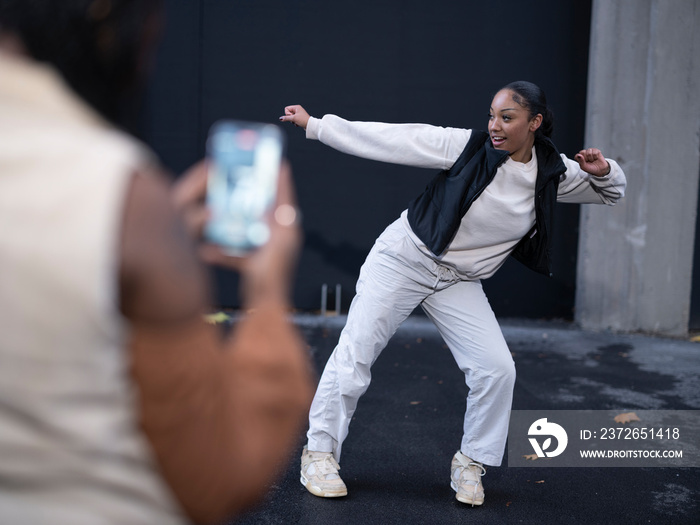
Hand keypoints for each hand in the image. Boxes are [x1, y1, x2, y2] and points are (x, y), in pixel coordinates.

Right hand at [175, 160, 300, 307]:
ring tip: (215, 212)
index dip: (281, 179)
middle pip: (263, 210)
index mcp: (287, 229)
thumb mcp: (278, 240)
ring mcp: (264, 251)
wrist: (264, 304)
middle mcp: (278, 238)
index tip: (276, 161)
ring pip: (245, 230)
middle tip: (237, 181)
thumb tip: (277, 192)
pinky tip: (204, 249)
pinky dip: (220, 251)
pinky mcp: (251, 264)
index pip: (285, 197)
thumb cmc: (273, 274)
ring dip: (230, 223)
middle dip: (250, 197)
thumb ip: (278, 217)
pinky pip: (233, 252)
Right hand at [280, 105, 310, 129]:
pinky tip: (298, 124)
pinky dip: (295, 123)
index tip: (292, 116)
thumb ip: (286, 118)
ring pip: (290, 118)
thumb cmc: (303, 120)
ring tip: (297, 122)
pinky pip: (293, 120)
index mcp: (296, 107)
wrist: (310, 125)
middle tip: (295, 119)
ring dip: (293, 121)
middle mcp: (297, 109)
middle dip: (290, 118)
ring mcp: (298, 114)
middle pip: (288, 114)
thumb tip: (280, 118)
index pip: (286, 108)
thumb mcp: (294, 118)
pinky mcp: (299, 118)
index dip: (287, 113)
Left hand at [574, 148, 610, 176]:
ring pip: (589, 151)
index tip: (584, 163)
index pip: (577, 155)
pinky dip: (596, 156)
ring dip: (591, 157)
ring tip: (592, 160)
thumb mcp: (584, 167)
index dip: (580, 159)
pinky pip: (595, 151)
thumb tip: (579, 155)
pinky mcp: (596, 150)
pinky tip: (596, 158)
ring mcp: (590, 151)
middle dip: (586, 158)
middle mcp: (584, 154)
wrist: (599, 170)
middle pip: (582, 152)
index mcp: (580, 158)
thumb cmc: (591, 169)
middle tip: (589, 161)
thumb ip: (581, 161)